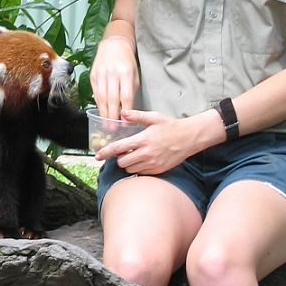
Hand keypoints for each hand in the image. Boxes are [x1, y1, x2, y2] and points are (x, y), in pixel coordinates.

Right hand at [90, 38, 138, 119]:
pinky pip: (95, 93)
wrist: (113, 45)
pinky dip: (98, 104)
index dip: (125, 111)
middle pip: (111, 99)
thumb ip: (130, 91)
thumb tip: (126, 110)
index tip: (125, 123)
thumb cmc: (126, 61)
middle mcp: (112, 74)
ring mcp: (101, 74)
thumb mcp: (134, 74)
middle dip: (112, 116)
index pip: (125, 96)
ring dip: (103, 113)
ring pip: (101, 98)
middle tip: (113, 129)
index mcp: (125, 73)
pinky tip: (101, 111)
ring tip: (106, 124)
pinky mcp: (93, 76)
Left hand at [94, 109, 223, 173]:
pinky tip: (143, 160)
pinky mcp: (158, 170)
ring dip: (128, 164)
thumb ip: (136, 116)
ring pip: (130, 169)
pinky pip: (141, 173)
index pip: (118, 148)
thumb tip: (122, 113)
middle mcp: (146, 153)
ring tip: (134, 155)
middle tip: (123, 152)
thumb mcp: (153, 117)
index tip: (97, 155)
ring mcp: (152, 163)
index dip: (105, 152)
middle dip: (119, 158)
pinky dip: (138, 168)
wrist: (189, 138)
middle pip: (122, 162)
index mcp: (143, 139)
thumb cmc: (170, 126)